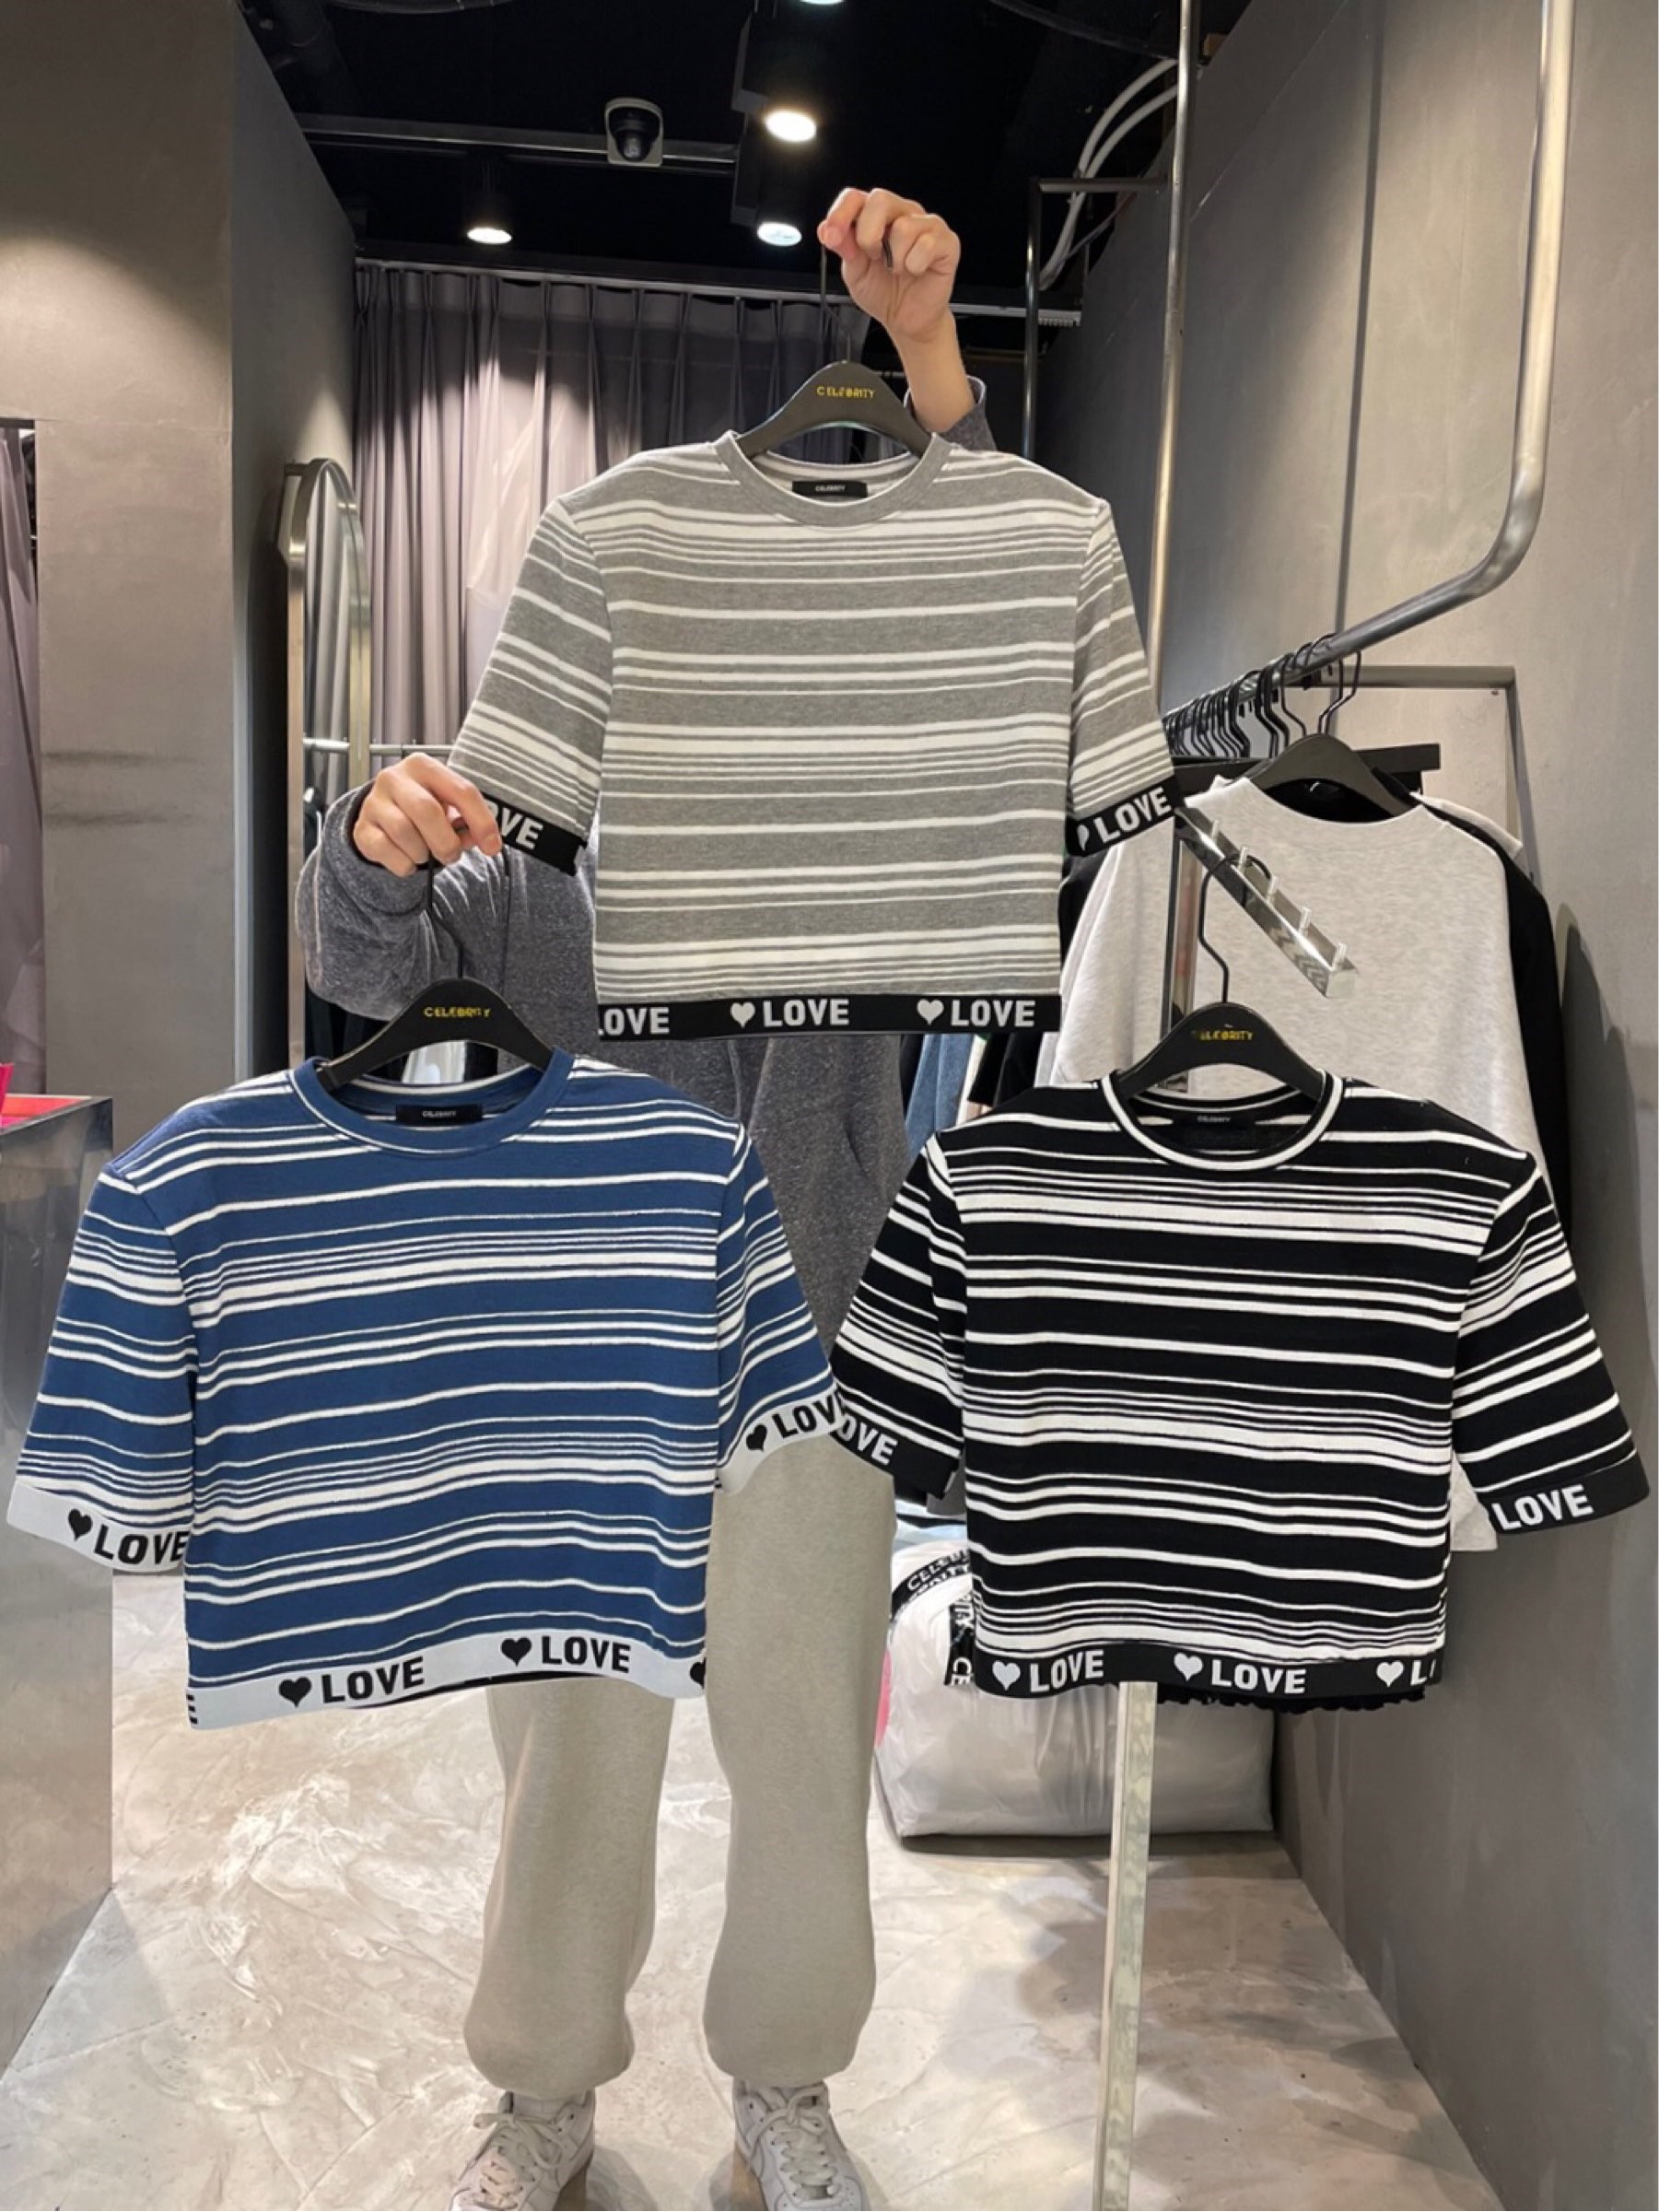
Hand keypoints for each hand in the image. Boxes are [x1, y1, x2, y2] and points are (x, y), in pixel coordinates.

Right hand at [351, 757, 502, 877]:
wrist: (381, 816)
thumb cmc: (420, 808)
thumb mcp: (447, 807)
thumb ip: (466, 821)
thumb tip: (479, 839)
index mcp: (423, 766)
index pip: (461, 791)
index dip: (481, 822)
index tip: (492, 846)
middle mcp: (395, 778)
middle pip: (427, 810)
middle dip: (446, 841)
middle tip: (452, 855)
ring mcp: (374, 802)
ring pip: (403, 832)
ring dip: (422, 853)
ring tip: (425, 853)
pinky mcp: (361, 828)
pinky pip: (385, 850)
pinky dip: (403, 863)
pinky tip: (408, 859)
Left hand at [817, 187, 960, 346]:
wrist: (908, 321)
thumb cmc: (885, 293)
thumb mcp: (854, 273)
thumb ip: (844, 248)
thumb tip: (828, 229)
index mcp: (875, 217)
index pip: (855, 198)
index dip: (840, 214)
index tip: (831, 237)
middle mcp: (901, 214)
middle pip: (880, 199)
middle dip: (868, 234)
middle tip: (872, 256)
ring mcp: (925, 225)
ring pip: (904, 226)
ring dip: (895, 258)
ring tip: (898, 269)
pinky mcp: (946, 242)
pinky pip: (927, 244)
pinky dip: (915, 265)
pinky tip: (916, 271)